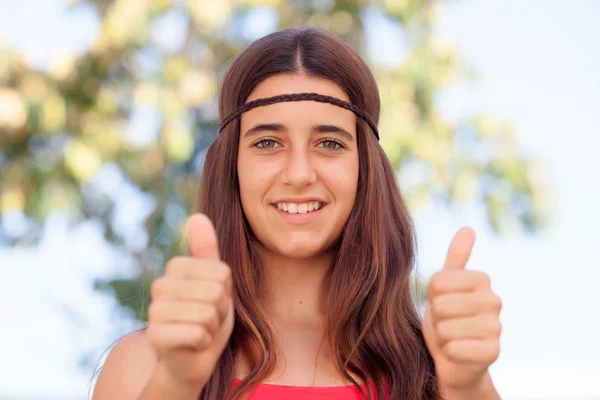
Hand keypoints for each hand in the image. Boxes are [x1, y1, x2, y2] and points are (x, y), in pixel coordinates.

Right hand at [147, 213, 234, 391]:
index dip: (225, 290)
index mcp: (175, 268)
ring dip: (212, 327)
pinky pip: (199, 333)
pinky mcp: (156, 336)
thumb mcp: (214, 281)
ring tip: (201, 330)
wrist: (191, 358)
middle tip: (208, 318)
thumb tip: (197, 215)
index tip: (213, 301)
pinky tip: (193, 344)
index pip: (221, 271)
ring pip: (207, 313)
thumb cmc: (206, 316)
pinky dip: (204, 343)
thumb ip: (207, 250)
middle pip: (215, 292)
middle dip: (220, 310)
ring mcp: (155, 312)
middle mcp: (160, 286)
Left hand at [423, 227, 501, 393]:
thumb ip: (455, 258)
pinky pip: (453, 348)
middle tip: (447, 323)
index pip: (438, 282)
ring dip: (442, 336)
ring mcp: (497, 327)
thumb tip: (468, 228)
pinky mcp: (494, 353)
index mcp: (482, 279)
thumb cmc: (447, 318)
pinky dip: (449, 353)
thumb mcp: (444, 286)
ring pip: (446, 327)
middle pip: (441, 305)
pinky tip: (459, 353)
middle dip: (436, 318)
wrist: (454, 358)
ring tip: (452, 337)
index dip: (432, 296)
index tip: (443, 302)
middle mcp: (495, 300)